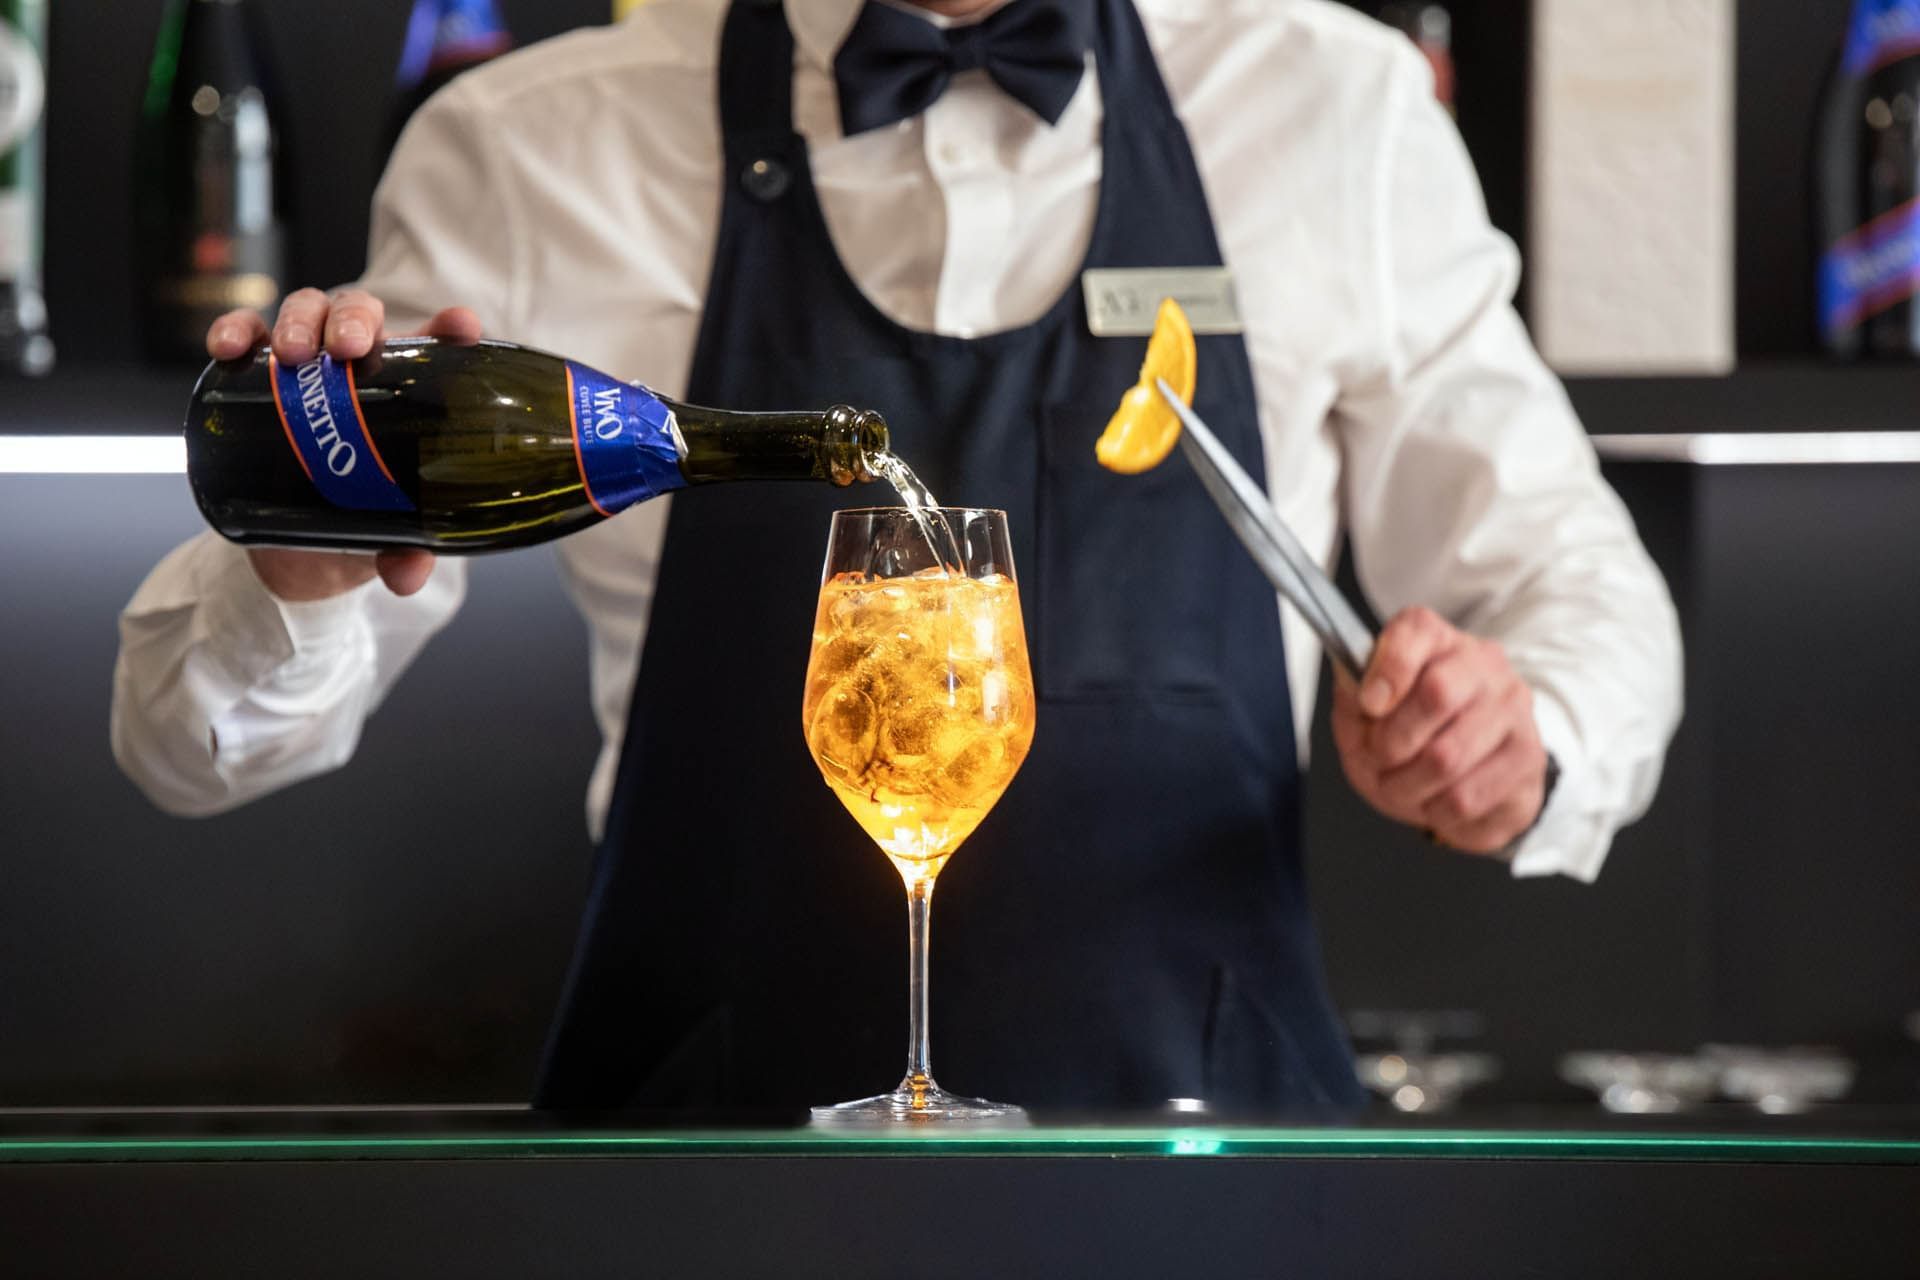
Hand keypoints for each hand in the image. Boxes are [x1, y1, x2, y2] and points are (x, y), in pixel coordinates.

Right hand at [205, 292, 483, 601]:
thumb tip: (408, 573)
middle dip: (353, 318)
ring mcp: (305, 366)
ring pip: (304, 311)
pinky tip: (229, 347)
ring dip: (297, 320)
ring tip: (292, 354)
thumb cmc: (358, 521)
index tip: (460, 325)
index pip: (435, 346)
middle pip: (359, 313)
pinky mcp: (254, 379)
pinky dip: (234, 331)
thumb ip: (404, 553)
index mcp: (407, 390)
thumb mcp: (385, 537)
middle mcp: (359, 364)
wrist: (296, 551)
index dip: (449, 328)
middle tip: (348, 348)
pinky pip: (243, 339)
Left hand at [1330, 606, 1548, 855]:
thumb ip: (1353, 696)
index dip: (1388, 668)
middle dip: (1392, 740)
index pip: (1418, 630)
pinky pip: (1466, 798)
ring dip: (1407, 785)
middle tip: (1379, 759)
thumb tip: (1361, 691)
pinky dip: (1435, 811)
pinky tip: (1434, 801)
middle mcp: (1486, 667)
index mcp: (1440, 641)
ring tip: (1400, 787)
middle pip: (1438, 693)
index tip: (1368, 704)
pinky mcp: (1530, 763)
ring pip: (1448, 756)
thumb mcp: (1362, 713)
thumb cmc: (1407, 737)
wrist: (1460, 779)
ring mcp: (1516, 713)